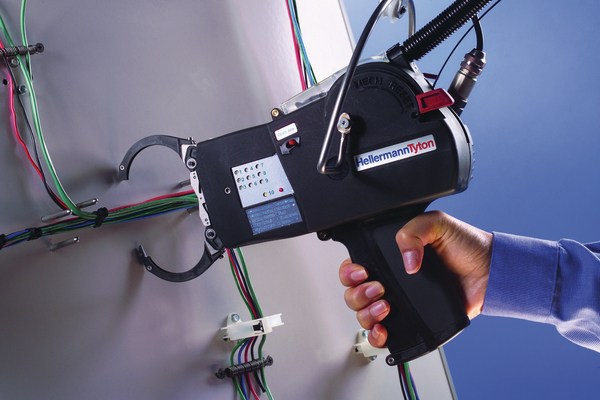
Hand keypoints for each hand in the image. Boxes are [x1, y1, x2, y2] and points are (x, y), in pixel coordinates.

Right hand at [339, 211, 492, 347]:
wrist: (489, 272)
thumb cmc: (465, 246)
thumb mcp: (437, 223)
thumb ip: (414, 230)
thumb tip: (406, 260)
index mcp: (389, 257)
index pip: (355, 266)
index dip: (351, 271)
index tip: (363, 272)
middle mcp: (390, 280)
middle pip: (353, 293)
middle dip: (358, 293)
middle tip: (379, 288)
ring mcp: (399, 302)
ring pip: (363, 315)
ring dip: (366, 314)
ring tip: (386, 306)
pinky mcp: (411, 321)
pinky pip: (383, 334)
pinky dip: (377, 336)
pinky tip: (384, 329)